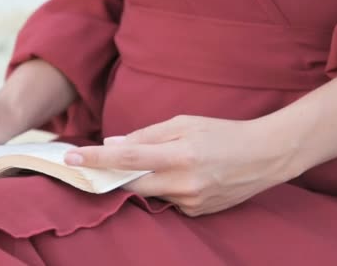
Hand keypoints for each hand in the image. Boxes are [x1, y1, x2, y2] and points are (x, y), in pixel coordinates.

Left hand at [65, 115, 297, 215]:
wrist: (265, 156)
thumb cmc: (222, 132)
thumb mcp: (184, 123)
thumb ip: (146, 135)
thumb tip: (113, 145)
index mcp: (181, 154)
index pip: (127, 159)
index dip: (96, 159)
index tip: (70, 158)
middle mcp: (185, 182)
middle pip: (131, 184)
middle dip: (111, 176)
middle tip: (98, 165)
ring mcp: (192, 202)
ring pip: (149, 193)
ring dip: (143, 179)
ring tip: (166, 162)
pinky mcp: (198, 213)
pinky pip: (168, 201)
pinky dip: (165, 188)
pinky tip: (184, 176)